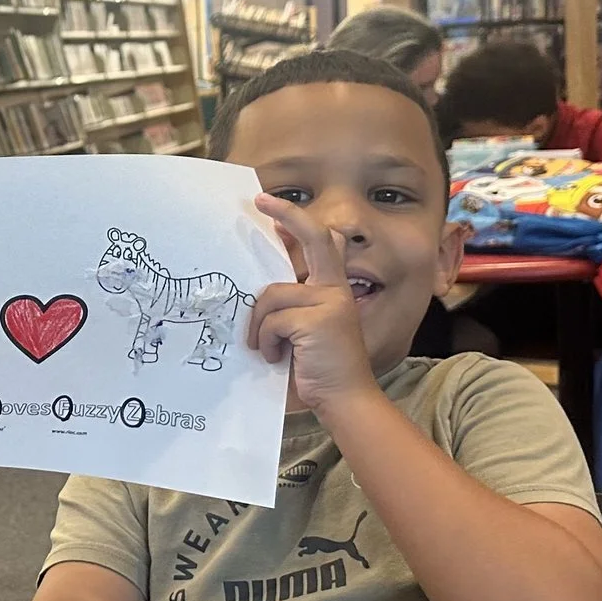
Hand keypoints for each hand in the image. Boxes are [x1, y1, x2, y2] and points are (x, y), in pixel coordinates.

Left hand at [248, 195, 377, 413]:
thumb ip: (291, 305)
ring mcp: (329, 303)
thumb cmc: (317, 368)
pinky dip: (267, 342)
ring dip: (260, 327)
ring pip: (272, 296)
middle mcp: (335, 290)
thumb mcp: (303, 330)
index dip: (297, 221)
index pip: (321, 244)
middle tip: (261, 200)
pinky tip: (279, 358)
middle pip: (315, 239)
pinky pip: (272, 320)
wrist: (343, 400)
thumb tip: (258, 286)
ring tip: (270, 349)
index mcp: (332, 290)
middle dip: (290, 215)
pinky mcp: (317, 320)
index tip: (270, 205)